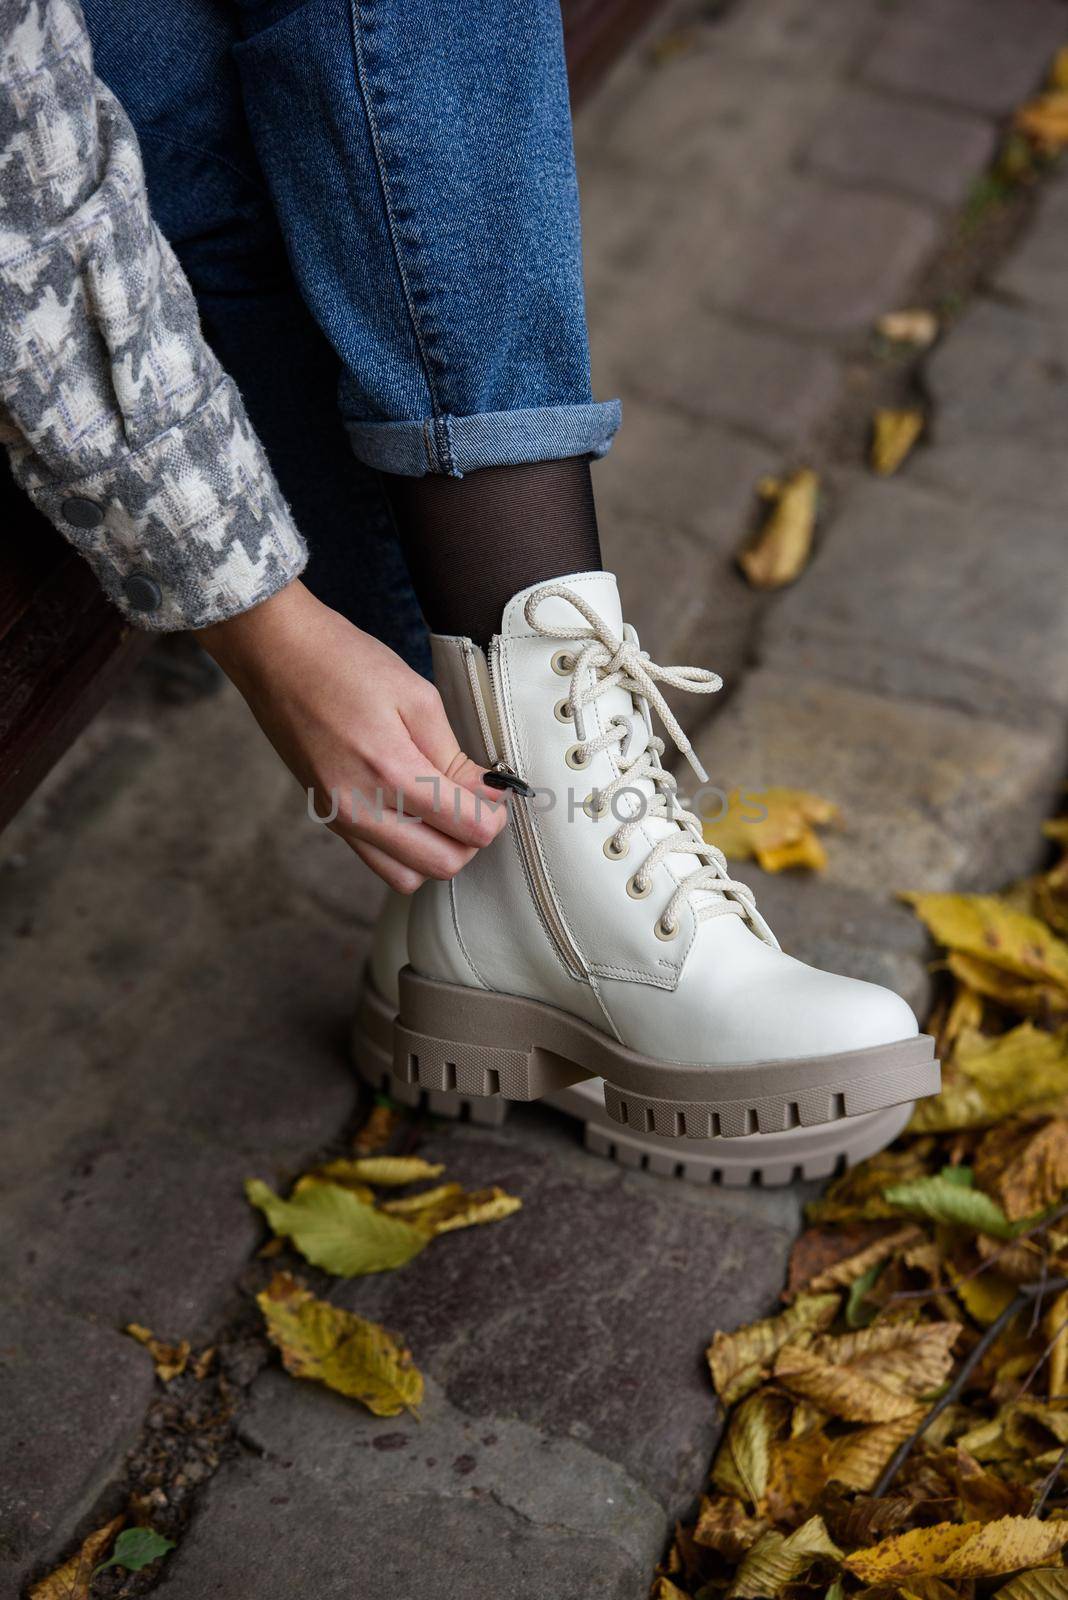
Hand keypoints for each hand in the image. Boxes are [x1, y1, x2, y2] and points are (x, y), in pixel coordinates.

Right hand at [195, 580, 506, 891]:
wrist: (275, 655)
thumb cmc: (343, 662)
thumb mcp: (416, 696)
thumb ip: (455, 755)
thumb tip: (488, 794)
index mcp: (389, 771)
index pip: (467, 828)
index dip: (494, 812)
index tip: (495, 790)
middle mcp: (359, 808)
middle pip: (442, 864)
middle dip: (471, 838)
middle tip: (475, 801)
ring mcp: (339, 819)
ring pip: (408, 876)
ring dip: (436, 851)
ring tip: (442, 808)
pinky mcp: (328, 818)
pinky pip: (377, 859)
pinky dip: (405, 849)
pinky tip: (411, 809)